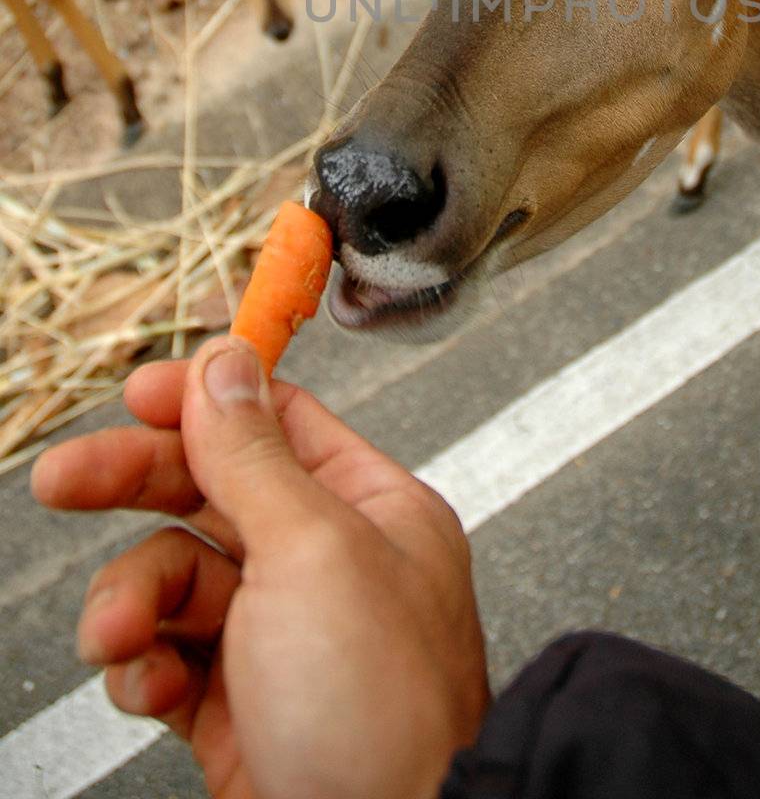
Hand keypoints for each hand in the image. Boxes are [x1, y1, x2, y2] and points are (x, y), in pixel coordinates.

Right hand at [31, 337, 489, 798]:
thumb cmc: (384, 707)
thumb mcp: (311, 550)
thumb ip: (254, 456)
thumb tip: (226, 361)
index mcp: (368, 509)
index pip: (276, 423)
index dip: (204, 400)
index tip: (136, 394)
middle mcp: (326, 565)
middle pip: (210, 493)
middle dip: (134, 487)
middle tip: (63, 480)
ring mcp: (279, 638)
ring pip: (173, 581)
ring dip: (132, 600)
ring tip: (120, 635)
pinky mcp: (236, 709)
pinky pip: (166, 660)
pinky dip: (144, 669)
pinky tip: (149, 686)